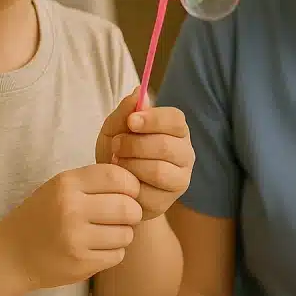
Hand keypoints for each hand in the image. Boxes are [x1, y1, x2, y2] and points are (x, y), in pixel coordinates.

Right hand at [0, 163, 142, 291]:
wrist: (11, 254)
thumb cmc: (42, 215)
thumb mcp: (60, 187)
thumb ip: (93, 181)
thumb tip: (135, 180)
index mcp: (67, 183)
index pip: (117, 176)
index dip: (131, 184)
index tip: (130, 192)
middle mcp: (70, 209)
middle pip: (127, 206)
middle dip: (133, 212)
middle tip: (126, 215)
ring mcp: (75, 238)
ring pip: (126, 233)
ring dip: (124, 234)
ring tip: (109, 232)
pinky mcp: (80, 263)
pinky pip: (117, 255)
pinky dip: (114, 252)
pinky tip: (98, 247)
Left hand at [96, 92, 194, 220]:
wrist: (110, 187)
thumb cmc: (117, 151)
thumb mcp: (114, 128)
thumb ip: (125, 111)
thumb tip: (138, 93)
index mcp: (176, 130)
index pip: (176, 120)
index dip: (153, 119)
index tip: (131, 122)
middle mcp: (185, 154)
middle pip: (166, 146)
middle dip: (135, 144)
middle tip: (117, 145)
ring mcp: (179, 180)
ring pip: (158, 170)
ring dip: (130, 165)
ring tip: (117, 162)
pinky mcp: (167, 202)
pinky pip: (148, 194)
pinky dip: (129, 186)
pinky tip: (122, 181)